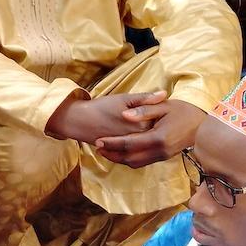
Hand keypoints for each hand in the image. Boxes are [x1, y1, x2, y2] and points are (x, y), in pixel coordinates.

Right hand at [46, 91, 165, 143]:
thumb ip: (145, 98)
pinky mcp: (123, 151)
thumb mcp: (123, 99)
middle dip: (157, 124)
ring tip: (138, 123)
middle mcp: (139, 138)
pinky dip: (139, 142)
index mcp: (142, 124)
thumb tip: (164, 94)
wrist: (80, 122)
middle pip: (156, 132)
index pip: (161, 120)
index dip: (162, 113)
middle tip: (147, 116)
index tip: (161, 108)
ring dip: (148, 134)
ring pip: (147, 140)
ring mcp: (132, 146)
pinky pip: (137, 148)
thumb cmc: (102, 107)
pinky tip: (134, 133)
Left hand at [95, 98, 206, 167]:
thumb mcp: (165, 106)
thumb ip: (144, 110)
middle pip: (129, 158)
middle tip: (98, 147)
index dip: (111, 143)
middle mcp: (160, 151)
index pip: (129, 143)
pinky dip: (129, 160)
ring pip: (135, 163)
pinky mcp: (164, 158)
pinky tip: (121, 152)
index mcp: (159, 137)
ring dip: (119, 159)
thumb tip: (125, 115)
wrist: (205, 125)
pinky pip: (143, 162)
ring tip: (105, 151)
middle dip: (112, 154)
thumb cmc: (184, 111)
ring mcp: (163, 156)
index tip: (98, 141)